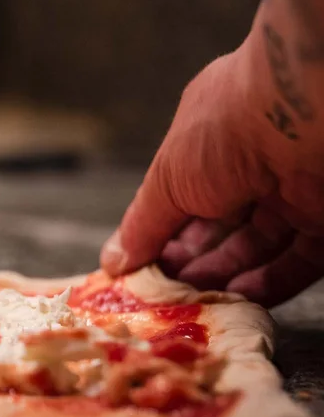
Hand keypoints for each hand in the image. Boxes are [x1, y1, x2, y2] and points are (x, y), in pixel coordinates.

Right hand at [101, 21, 323, 306]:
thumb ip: (142, 224)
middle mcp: (252, 162)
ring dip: (226, 278)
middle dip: (190, 263)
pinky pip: (298, 258)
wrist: (310, 111)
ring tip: (195, 305)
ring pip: (258, 246)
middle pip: (219, 226)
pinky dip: (270, 282)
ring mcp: (291, 189)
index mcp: (209, 137)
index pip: (182, 195)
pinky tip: (239, 300)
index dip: (160, 233)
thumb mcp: (168, 179)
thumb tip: (113, 261)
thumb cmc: (227, 130)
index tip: (139, 269)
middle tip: (165, 296)